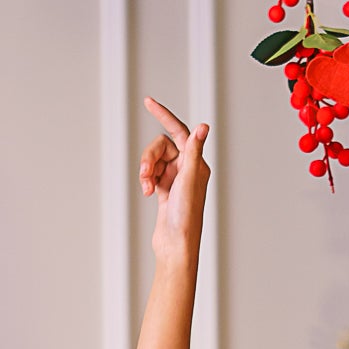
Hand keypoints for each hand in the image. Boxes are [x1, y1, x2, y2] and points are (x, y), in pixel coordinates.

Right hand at [139, 97, 209, 261]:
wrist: (176, 245)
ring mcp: (176, 179)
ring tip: (146, 186)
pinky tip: (146, 192)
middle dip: (149, 157)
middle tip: (145, 174)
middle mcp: (188, 169)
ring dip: (146, 170)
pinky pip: (151, 174)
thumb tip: (204, 126)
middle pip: (161, 147)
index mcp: (197, 164)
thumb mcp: (189, 180)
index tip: (148, 102)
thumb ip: (194, 151)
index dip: (164, 115)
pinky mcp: (165, 190)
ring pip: (154, 161)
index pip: (179, 131)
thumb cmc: (186, 217)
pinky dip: (146, 180)